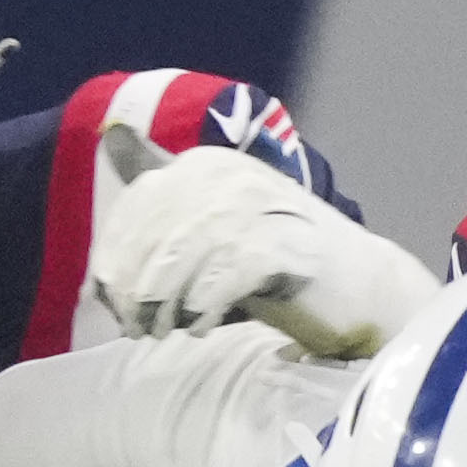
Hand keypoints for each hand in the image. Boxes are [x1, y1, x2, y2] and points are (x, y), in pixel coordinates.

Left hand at [83, 132, 441, 361]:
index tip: (112, 301)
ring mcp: (257, 207)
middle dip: (134, 291)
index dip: (114, 259)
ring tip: (164, 332)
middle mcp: (229, 175)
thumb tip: (113, 134)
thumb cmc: (270, 257)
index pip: (136, 206)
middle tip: (137, 328)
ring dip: (164, 306)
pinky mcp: (280, 246)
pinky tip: (201, 328)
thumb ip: (162, 193)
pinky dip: (201, 312)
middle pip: (154, 238)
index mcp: (205, 163)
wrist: (354, 283)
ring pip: (179, 261)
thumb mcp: (207, 219)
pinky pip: (217, 284)